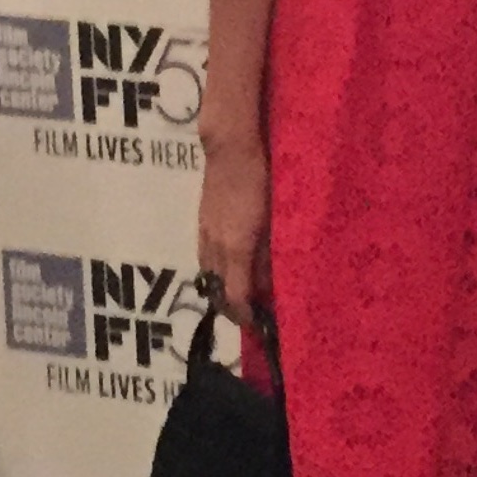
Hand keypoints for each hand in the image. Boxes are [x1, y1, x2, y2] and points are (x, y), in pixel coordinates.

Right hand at [196, 140, 270, 325]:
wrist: (231, 151)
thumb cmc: (261, 182)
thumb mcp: (274, 220)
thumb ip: (269, 254)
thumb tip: (269, 284)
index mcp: (236, 247)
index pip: (235, 295)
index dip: (245, 315)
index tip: (257, 325)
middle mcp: (216, 246)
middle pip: (217, 290)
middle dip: (231, 308)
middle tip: (249, 316)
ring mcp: (205, 234)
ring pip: (209, 275)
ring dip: (221, 291)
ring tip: (239, 297)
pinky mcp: (202, 223)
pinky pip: (205, 258)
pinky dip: (216, 272)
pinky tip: (228, 269)